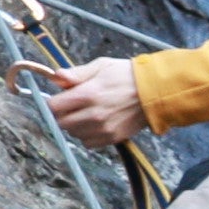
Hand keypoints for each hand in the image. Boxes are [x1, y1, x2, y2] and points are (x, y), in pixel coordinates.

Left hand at [28, 56, 149, 147]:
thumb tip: (57, 76)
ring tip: (88, 113)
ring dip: (75, 125)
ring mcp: (103, 128)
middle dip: (63, 114)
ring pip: (74, 134)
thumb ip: (77, 73)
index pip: (54, 106)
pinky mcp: (111, 138)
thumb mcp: (102, 66)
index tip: (61, 98)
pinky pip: (88, 142)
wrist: (154, 92)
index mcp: (88, 94)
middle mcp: (93, 114)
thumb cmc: (127, 76)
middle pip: (61, 123)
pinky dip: (88, 134)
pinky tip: (97, 123)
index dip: (55, 101)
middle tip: (74, 106)